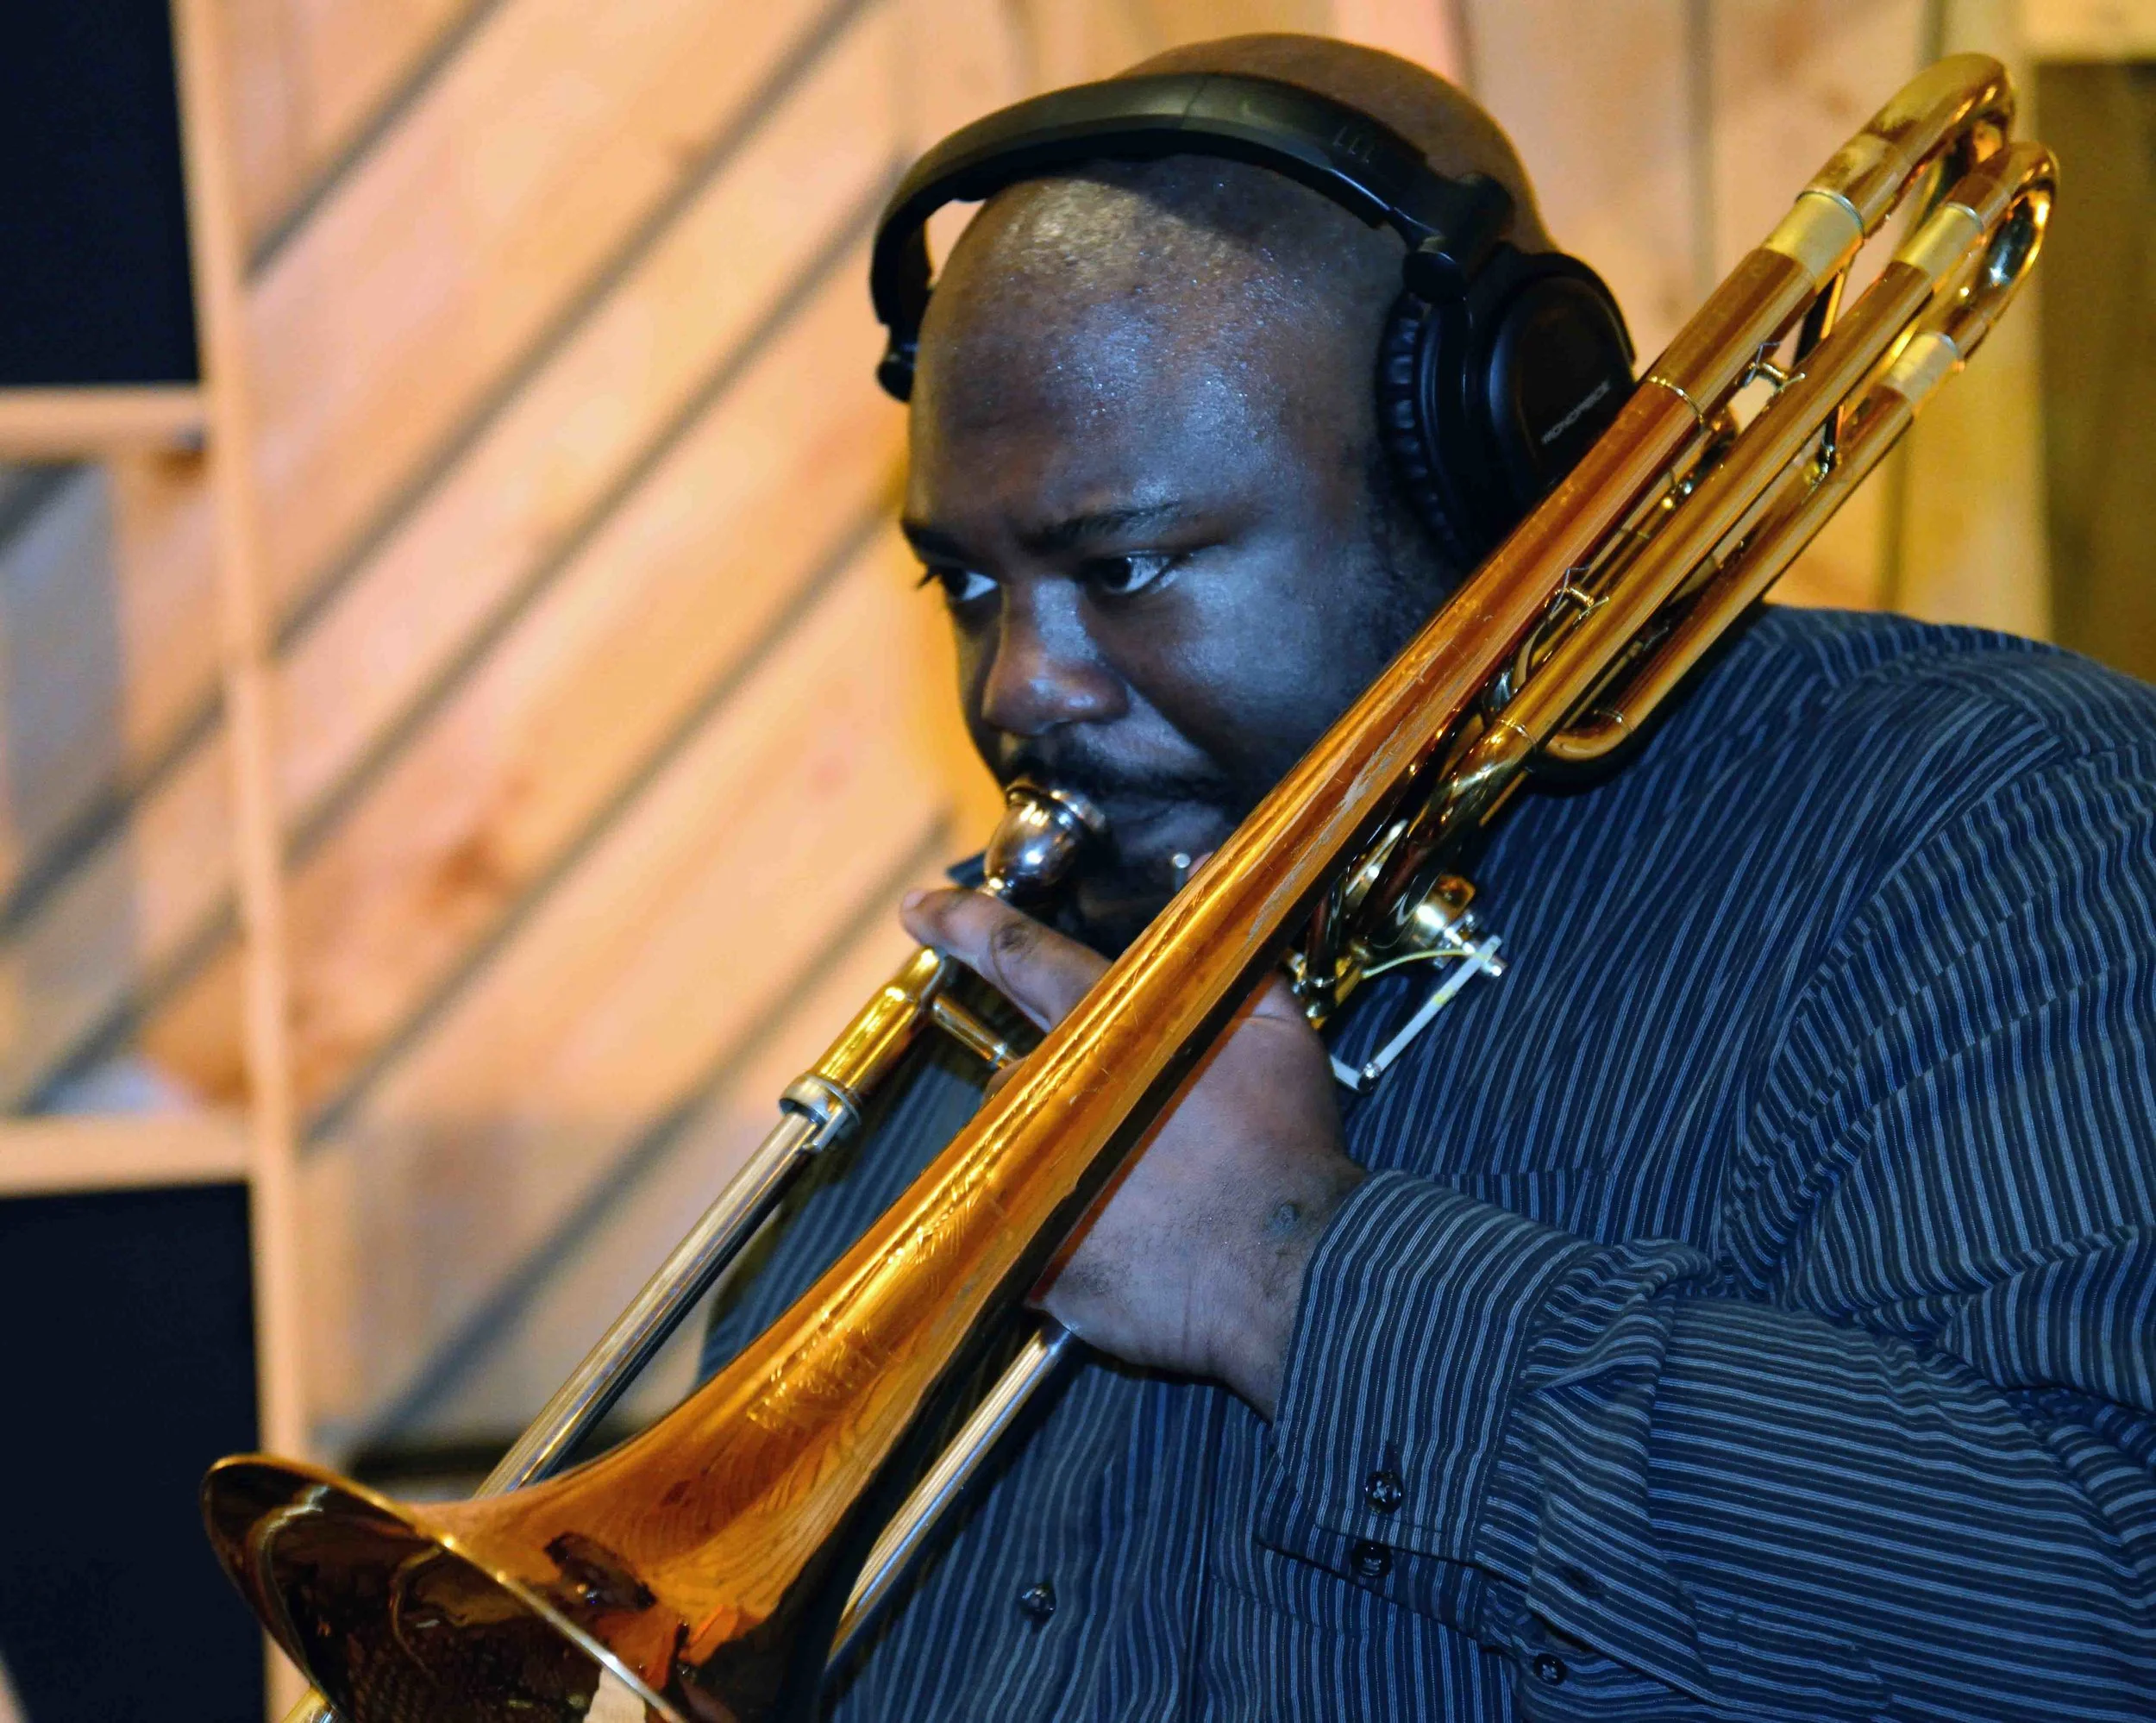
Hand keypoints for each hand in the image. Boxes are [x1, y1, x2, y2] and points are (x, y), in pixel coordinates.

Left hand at [900, 886, 1364, 1417]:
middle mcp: (1055, 1098)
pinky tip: (1124, 1248)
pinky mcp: (1033, 1260)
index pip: (1019, 955)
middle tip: (1140, 1140)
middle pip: (1021, 1073)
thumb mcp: (1275, 1028)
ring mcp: (1037, 1180)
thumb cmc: (1287, 1147)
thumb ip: (1227, 942)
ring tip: (1144, 1199)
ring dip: (1060, 1163)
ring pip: (1016, 1153)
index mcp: (1109, 1031)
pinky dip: (1059, 1236)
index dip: (964, 923)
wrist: (1295, 1270)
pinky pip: (1023, 1234)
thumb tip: (1202, 867)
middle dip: (1065, 1097)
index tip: (917, 910)